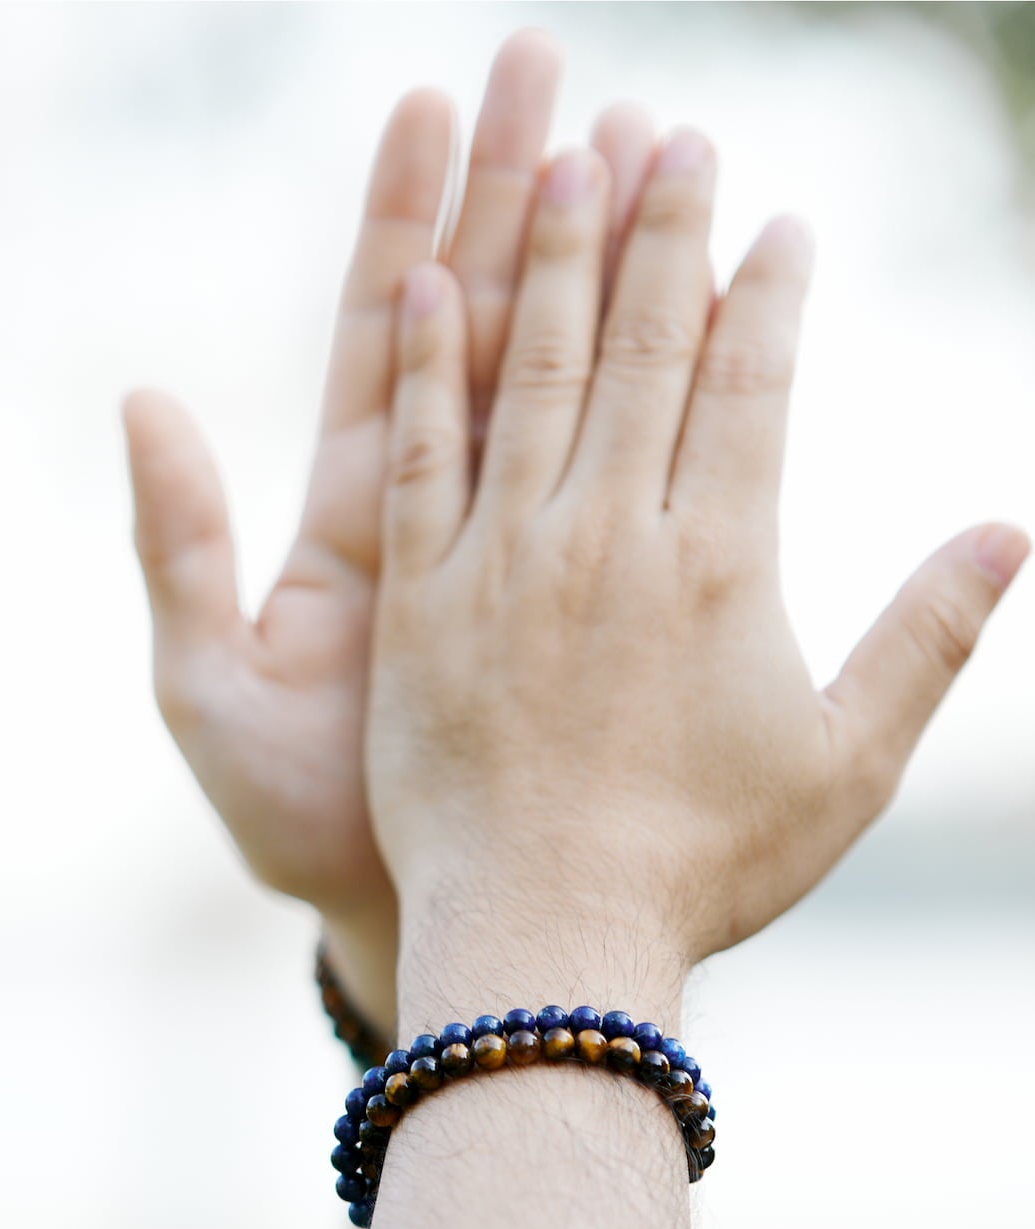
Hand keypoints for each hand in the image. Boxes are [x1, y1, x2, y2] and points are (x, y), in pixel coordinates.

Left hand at [124, 32, 658, 1024]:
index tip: (434, 105)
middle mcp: (430, 508)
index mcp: (351, 516)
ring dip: (587, 257)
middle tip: (553, 71)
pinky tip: (680, 296)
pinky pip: (601, 478)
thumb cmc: (291, 815)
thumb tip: (140, 396)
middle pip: (473, 320)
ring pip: (552, 375)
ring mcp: (506, 543)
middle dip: (512, 195)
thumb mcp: (203, 686)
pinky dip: (632, 385)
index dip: (406, 224)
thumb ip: (177, 546)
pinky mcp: (562, 594)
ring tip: (634, 137)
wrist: (400, 900)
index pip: (383, 338)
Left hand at [368, 129, 1028, 983]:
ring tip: (568, 152)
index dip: (766, 294)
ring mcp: (503, 561)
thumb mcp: (846, 765)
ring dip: (555, 256)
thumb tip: (1015, 531)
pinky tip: (432, 276)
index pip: (750, 387)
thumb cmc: (703, 865)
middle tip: (674, 132)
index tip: (778, 220)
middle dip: (665, 231)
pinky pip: (418, 457)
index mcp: (720, 564)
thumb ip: (925, 640)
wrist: (548, 932)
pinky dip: (428, 366)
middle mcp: (610, 537)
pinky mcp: (418, 600)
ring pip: (536, 374)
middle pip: (645, 350)